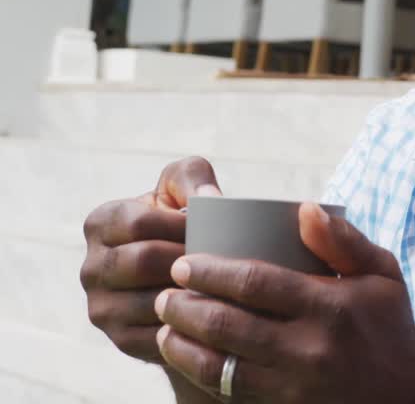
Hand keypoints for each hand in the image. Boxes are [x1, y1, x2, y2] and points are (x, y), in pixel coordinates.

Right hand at [80, 156, 222, 363]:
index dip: (180, 225)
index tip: (209, 229)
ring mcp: (102, 307)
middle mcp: (91, 267)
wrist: (183, 277)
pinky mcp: (121, 339)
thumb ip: (191, 176)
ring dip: (192, 292)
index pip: (137, 222)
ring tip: (222, 283)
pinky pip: (159, 334)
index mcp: (101, 223)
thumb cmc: (183, 223)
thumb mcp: (182, 189)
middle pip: (143, 261)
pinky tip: (212, 311)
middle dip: (188, 258)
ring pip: (152, 300)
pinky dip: (190, 323)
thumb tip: (210, 200)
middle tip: (221, 258)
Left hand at [156, 203, 414, 402]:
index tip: (185, 262)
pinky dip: (198, 373)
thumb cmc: (390, 327)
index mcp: (330, 305)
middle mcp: (309, 347)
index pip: (255, 282)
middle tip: (166, 291)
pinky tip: (184, 357)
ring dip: (181, 343)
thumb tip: (304, 208)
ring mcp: (293, 384)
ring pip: (219, 363)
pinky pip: (228, 392)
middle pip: (227, 323)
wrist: (408, 397)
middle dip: (185, 305)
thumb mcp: (383, 275)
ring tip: (164, 324)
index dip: (211, 271)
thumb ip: (344, 240)